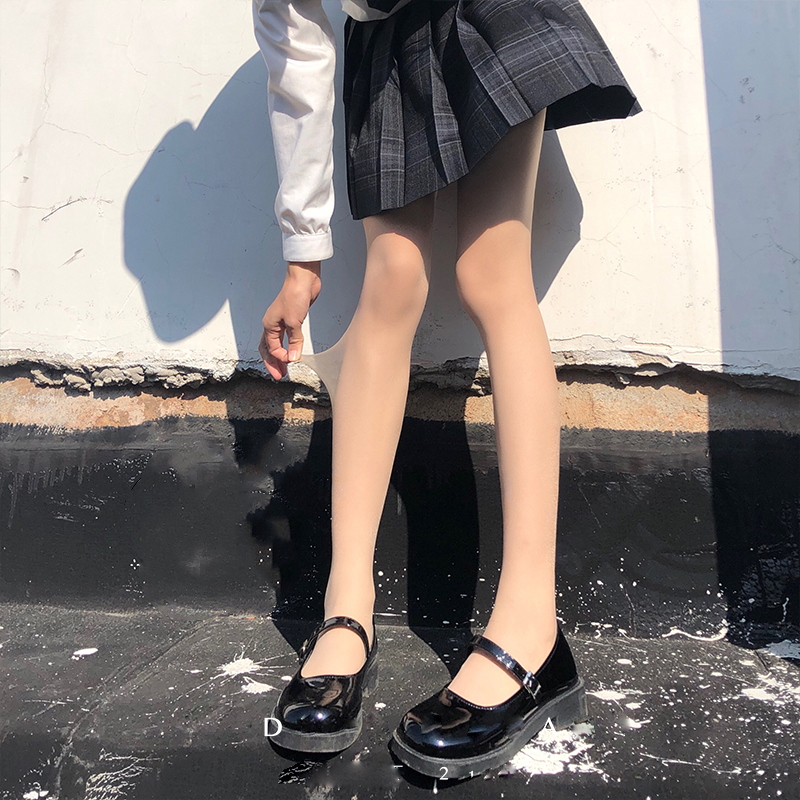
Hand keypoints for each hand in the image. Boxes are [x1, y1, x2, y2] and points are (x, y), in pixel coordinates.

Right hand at [259, 261, 321, 379]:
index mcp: (269, 325)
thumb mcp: (294, 322)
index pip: (271, 348)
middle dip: (273, 363)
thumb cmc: (294, 295)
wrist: (304, 280)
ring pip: (276, 344)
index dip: (279, 359)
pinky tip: (293, 351)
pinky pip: (287, 337)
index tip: (289, 364)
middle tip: (280, 376)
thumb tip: (292, 358)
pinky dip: (288, 346)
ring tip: (285, 368)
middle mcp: (272, 324)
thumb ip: (294, 341)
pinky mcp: (292, 319)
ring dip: (280, 356)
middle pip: (269, 349)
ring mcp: (281, 322)